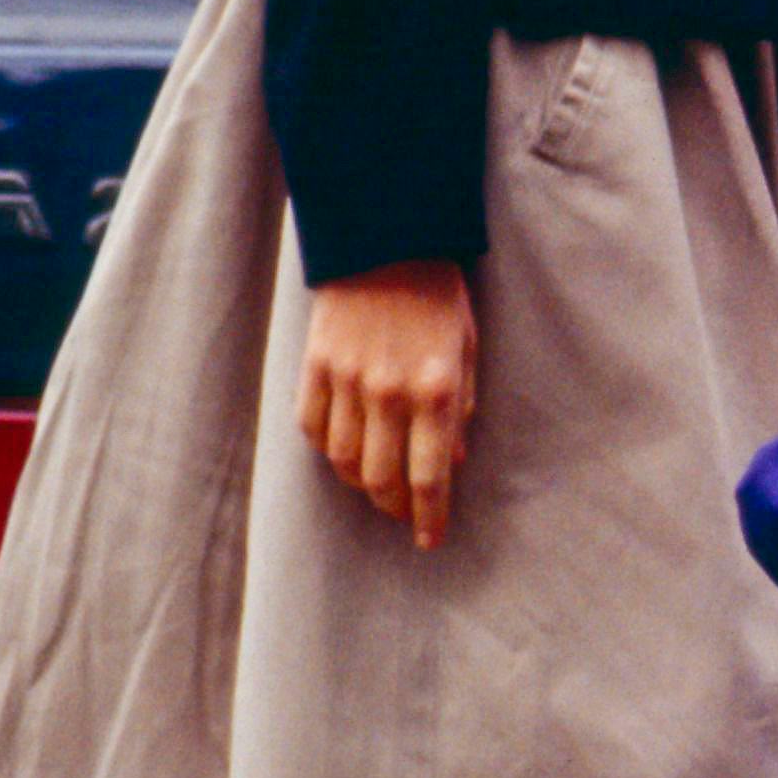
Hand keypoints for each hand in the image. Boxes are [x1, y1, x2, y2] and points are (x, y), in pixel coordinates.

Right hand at [298, 259, 478, 552]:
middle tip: (403, 515)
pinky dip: (326, 448)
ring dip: (359, 484)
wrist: (383, 237)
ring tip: (375, 487)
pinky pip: (312, 426)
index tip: (430, 541)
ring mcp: (346, 380)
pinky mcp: (315, 365)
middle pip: (381, 478)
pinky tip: (342, 451)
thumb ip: (459, 406)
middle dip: (393, 507)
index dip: (429, 516)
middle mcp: (388, 392)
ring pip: (343, 460)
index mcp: (435, 389)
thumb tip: (454, 459)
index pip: (430, 475)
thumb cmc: (437, 291)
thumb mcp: (465, 347)